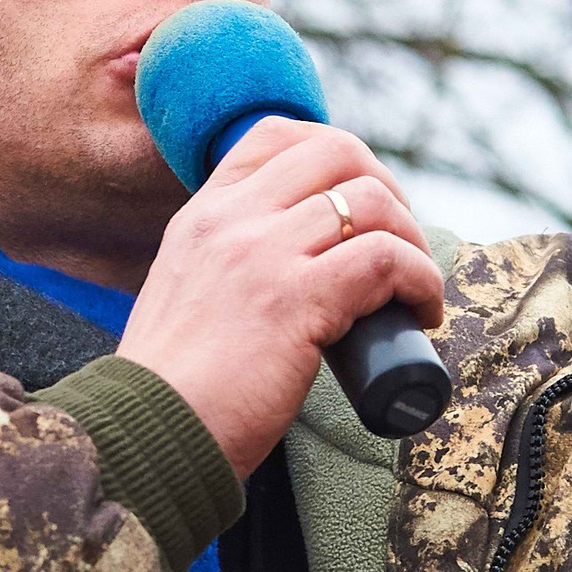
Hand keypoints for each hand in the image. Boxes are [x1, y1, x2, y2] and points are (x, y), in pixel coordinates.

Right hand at [121, 119, 443, 477]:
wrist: (148, 435)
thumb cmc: (174, 390)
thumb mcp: (186, 297)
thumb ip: (222, 271)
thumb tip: (282, 279)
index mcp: (202, 215)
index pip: (276, 136)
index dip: (337, 156)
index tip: (362, 201)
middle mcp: (232, 220)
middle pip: (338, 152)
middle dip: (389, 188)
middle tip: (401, 241)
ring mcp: (263, 254)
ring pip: (371, 200)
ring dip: (413, 240)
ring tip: (415, 288)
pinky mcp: (296, 299)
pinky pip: (385, 259)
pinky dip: (421, 280)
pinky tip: (422, 312)